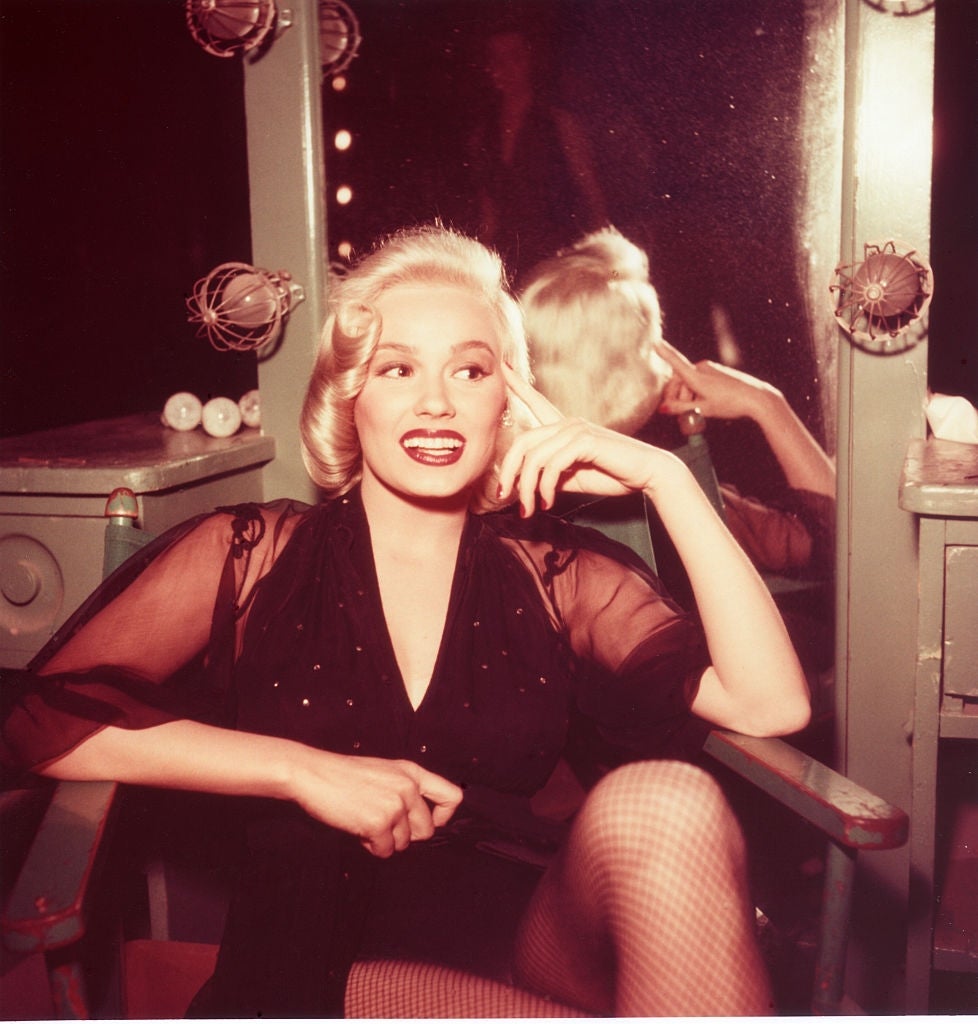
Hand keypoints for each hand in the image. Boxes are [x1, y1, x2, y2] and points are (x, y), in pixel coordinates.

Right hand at [291, 751, 462, 857]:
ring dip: (384, 840)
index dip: (443, 816)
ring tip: (364, 821)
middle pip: (426, 830)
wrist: (312, 773)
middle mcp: (408, 788)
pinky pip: (385, 851)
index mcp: (412, 772)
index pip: (452, 796)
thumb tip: (419, 825)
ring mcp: (395, 805)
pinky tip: (357, 828)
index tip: (430, 822)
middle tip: (382, 825)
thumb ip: (405, 790)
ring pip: (403, 843)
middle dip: (405, 835)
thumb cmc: (343, 775)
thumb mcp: (384, 772)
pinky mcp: (379, 823)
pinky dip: (371, 846)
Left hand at [499, 364, 682, 515]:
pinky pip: (552, 465)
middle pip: (523, 442)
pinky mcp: (585, 441)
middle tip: (504, 496)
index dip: (518, 384)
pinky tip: (548, 502)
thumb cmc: (613, 475)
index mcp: (565, 428)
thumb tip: (527, 484)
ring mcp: (577, 430)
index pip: (537, 402)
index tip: (504, 365)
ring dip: (527, 488)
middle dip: (509, 471)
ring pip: (535, 457)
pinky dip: (546, 487)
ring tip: (530, 509)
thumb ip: (552, 474)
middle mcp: (569, 423)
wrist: (647, 475)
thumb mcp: (573, 477)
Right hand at [655, 338, 778, 421]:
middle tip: (680, 414)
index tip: (656, 342)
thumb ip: (681, 408)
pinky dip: (698, 392)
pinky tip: (706, 404)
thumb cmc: (730, 403)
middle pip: (680, 380)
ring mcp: (711, 369)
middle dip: (677, 396)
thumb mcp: (703, 409)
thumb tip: (663, 408)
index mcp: (697, 376)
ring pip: (690, 382)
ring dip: (688, 396)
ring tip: (697, 413)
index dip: (665, 353)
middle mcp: (703, 368)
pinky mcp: (718, 372)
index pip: (676, 362)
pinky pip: (701, 381)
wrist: (757, 398)